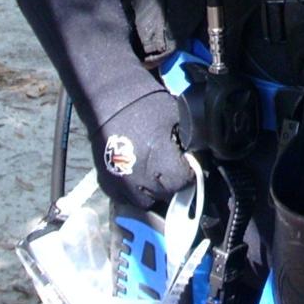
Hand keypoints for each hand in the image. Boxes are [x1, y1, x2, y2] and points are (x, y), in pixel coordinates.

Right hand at [91, 90, 193, 208]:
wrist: (110, 100)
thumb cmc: (146, 106)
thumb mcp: (177, 118)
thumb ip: (188, 142)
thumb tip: (196, 156)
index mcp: (161, 162)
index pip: (184, 183)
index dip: (189, 174)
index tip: (188, 166)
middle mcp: (141, 180)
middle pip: (167, 196)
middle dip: (173, 184)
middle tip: (172, 168)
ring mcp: (122, 186)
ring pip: (147, 203)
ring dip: (154, 192)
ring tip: (155, 174)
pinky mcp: (108, 186)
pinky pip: (127, 199)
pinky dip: (134, 192)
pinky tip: (138, 175)